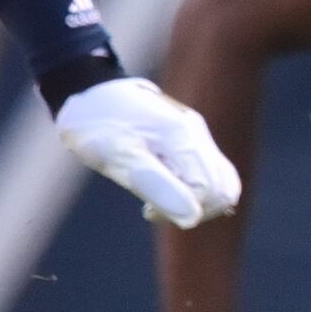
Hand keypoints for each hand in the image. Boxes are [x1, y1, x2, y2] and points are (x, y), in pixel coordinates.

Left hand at [57, 77, 243, 225]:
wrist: (88, 92)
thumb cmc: (98, 126)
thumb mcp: (120, 159)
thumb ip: (158, 187)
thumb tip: (191, 219)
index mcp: (183, 139)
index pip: (208, 191)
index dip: (183, 210)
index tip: (147, 210)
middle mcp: (197, 135)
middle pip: (222, 189)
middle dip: (193, 209)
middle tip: (154, 208)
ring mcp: (196, 135)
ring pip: (221, 182)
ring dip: (195, 201)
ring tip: (159, 199)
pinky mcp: (189, 137)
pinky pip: (210, 171)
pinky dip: (195, 189)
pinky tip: (167, 187)